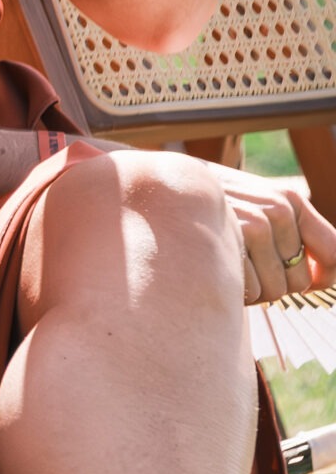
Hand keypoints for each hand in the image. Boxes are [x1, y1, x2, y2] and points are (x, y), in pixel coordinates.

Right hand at [213, 165, 335, 304]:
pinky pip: (249, 289)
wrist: (155, 184)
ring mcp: (255, 223)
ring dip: (251, 287)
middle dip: (274, 283)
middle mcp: (278, 209)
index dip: (323, 277)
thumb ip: (291, 234)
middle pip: (300, 281)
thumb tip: (322, 280)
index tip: (306, 282)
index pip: (335, 252)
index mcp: (291, 200)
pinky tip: (211, 265)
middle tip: (242, 263)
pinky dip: (232, 289)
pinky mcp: (231, 239)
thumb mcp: (253, 205)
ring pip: (275, 290)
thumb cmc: (209, 205)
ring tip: (223, 261)